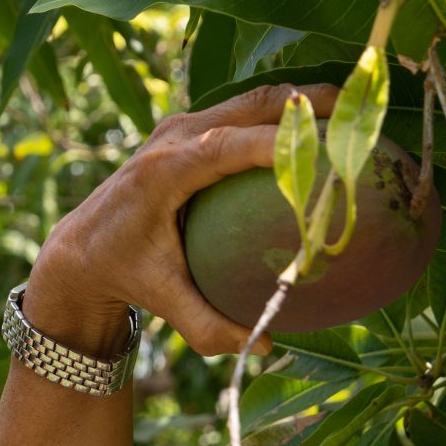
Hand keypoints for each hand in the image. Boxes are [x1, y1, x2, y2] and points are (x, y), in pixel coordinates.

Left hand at [23, 83, 338, 360]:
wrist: (81, 248)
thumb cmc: (125, 273)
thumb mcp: (163, 300)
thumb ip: (209, 325)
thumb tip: (263, 346)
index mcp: (165, 170)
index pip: (230, 145)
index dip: (282, 143)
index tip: (332, 150)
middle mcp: (174, 136)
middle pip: (253, 105)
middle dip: (310, 103)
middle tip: (363, 115)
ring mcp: (182, 125)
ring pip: (254, 99)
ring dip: (304, 101)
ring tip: (357, 113)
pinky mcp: (190, 128)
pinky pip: (246, 112)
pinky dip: (286, 116)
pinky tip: (324, 132)